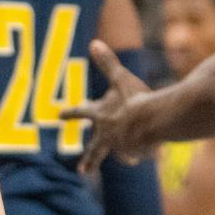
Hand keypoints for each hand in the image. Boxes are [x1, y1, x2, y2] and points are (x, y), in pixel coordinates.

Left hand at [61, 40, 152, 173]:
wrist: (153, 120)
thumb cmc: (135, 98)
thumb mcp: (120, 78)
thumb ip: (108, 63)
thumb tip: (94, 43)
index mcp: (99, 116)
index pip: (81, 112)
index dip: (70, 112)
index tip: (59, 115)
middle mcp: (106, 135)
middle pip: (95, 150)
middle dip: (90, 161)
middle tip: (82, 172)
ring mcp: (120, 147)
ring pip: (124, 153)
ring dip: (129, 153)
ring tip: (137, 151)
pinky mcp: (136, 155)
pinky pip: (142, 153)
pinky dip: (148, 150)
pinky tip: (154, 146)